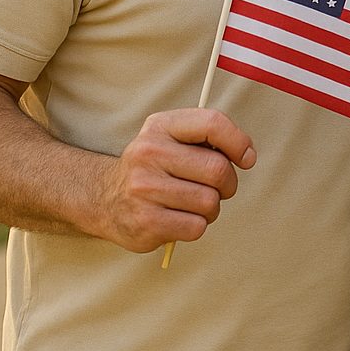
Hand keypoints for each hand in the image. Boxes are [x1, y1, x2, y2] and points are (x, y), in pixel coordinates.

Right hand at [97, 109, 255, 252]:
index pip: (212, 123)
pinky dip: (196, 226)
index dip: (239, 142)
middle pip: (218, 170)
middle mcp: (149, 154)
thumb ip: (207, 137)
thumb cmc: (153, 168)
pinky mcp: (146, 222)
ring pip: (210, 202)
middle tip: (215, 188)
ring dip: (211, 208)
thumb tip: (246, 154)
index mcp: (160, 126)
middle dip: (227, 184)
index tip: (246, 158)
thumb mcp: (171, 137)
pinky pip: (197, 226)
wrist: (103, 198)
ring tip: (192, 204)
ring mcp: (145, 189)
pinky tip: (179, 219)